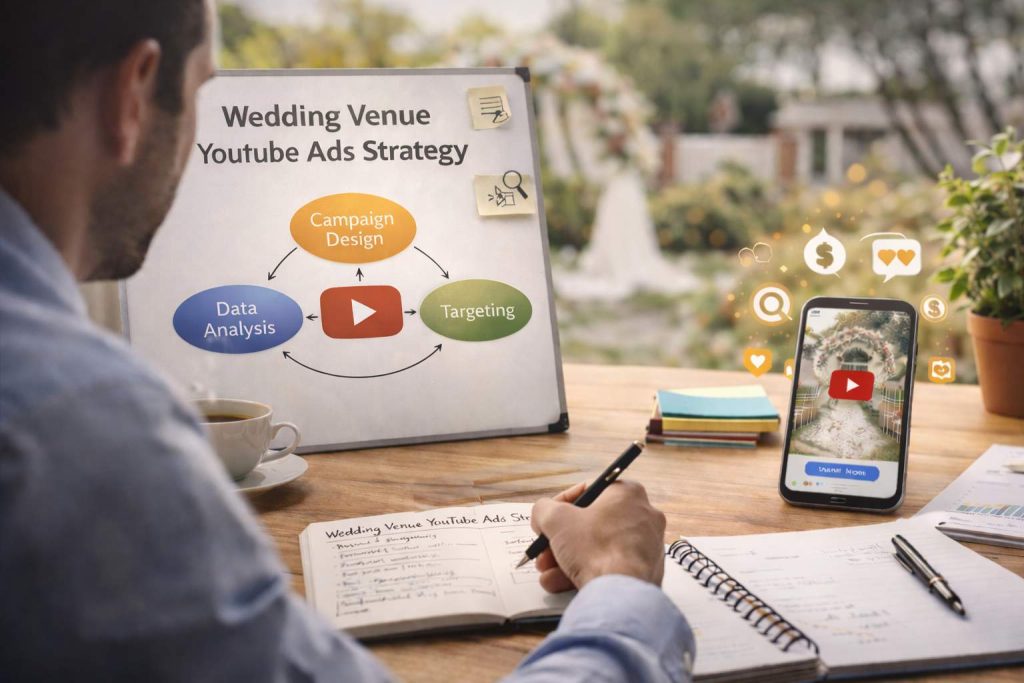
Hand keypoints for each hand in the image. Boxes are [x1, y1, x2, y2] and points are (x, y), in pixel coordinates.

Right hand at [530, 480, 666, 592]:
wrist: (620, 593)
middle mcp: (644, 515)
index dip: (561, 504)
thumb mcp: (556, 519)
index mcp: (628, 493)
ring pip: (598, 548)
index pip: (589, 490)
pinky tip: (561, 583)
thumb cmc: (595, 548)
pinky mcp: (646, 571)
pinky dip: (586, 572)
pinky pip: (610, 566)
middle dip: (562, 539)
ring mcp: (647, 545)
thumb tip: (543, 515)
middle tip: (545, 549)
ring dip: (567, 559)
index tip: (548, 518)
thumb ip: (544, 509)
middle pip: (591, 523)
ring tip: (548, 573)